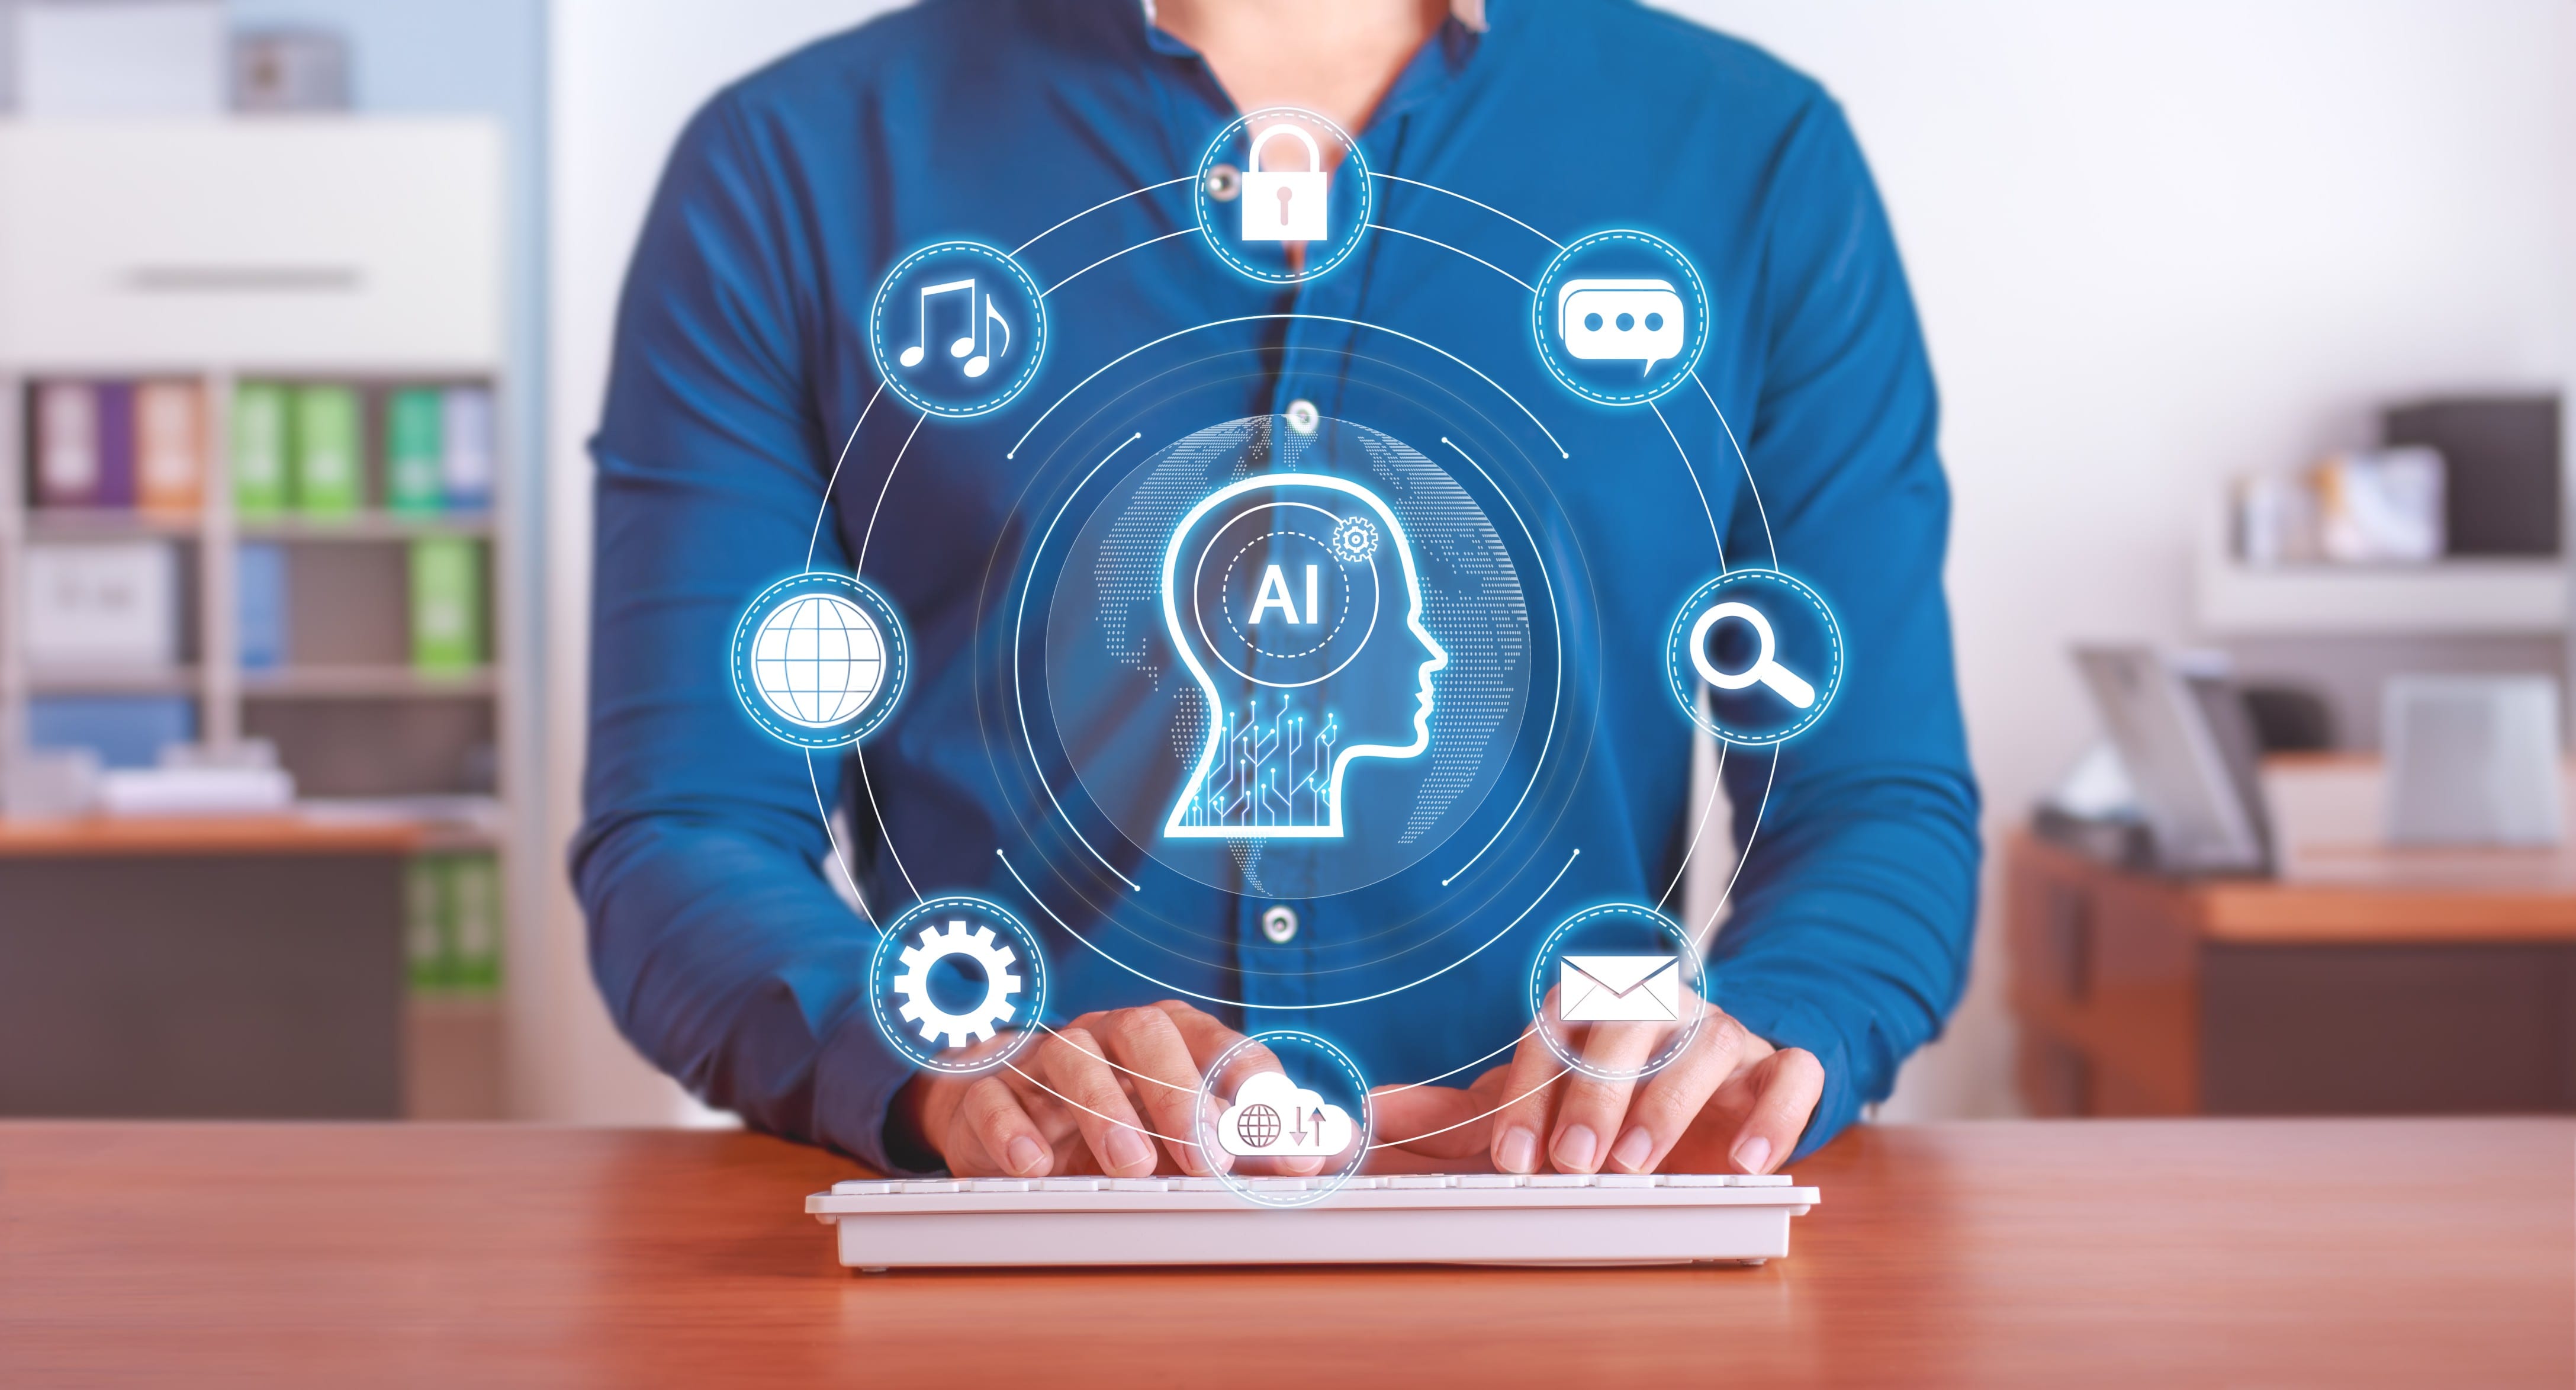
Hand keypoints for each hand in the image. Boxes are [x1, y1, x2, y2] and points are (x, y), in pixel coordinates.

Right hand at [894, 1000, 1303, 1178]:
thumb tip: (1325, 1154)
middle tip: (1209, 1160)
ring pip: (1071, 1055)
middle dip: (1182, 1094)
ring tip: (1132, 1166)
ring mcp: (1045, 1058)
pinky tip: (1036, 1164)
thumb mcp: (1182, 1134)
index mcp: (1168, 1036)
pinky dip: (1015, 1128)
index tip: (1289, 1152)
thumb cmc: (1113, 1118)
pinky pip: (996, 1096)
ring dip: (1105, 1108)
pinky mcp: (991, 1092)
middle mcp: (1108, 1035)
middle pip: (1146, 1032)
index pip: (1221, 1045)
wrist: (1004, 1108)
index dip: (1258, 1093)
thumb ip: (1248, 1144)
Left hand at [1377, 991, 1820, 1175]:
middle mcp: (1658, 1010)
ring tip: (1639, 1163)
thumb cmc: (1609, 1096)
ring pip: (1706, 1044)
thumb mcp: (1534, 1107)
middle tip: (1575, 1161)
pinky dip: (1776, 1112)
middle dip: (1597, 1093)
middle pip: (1628, 1029)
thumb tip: (1374, 1113)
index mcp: (1592, 1011)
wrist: (1713, 1087)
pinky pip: (1793, 1072)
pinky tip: (1747, 1158)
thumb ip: (1460, 1115)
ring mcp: (1724, 1034)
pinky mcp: (1780, 1066)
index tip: (1515, 1158)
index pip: (1556, 1034)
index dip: (1531, 1094)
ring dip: (1671, 1103)